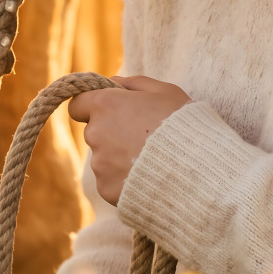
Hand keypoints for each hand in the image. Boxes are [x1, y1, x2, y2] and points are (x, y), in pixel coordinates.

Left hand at [68, 75, 189, 204]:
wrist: (195, 170)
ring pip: (104, 158)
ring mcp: (100, 165)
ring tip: (150, 160)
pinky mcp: (107, 190)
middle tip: (143, 137)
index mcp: (106, 106)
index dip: (92, 106)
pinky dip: (125, 180)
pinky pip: (111, 181)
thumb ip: (133, 83)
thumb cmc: (181, 124)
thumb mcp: (164, 91)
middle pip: (95, 131)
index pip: (78, 104)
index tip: (109, 111)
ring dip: (119, 157)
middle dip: (112, 132)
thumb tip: (113, 83)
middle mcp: (96, 134)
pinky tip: (148, 178)